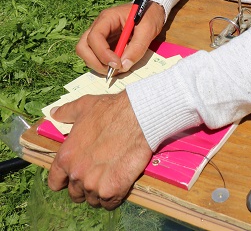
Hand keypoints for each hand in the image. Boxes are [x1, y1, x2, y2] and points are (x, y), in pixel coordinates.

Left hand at [48, 91, 151, 208]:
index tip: (73, 176)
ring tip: (110, 178)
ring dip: (99, 192)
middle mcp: (76, 174)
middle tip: (97, 174)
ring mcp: (93, 184)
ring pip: (92, 199)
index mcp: (66, 157)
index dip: (63, 180)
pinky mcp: (112, 190)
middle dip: (84, 186)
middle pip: (75, 193)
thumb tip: (54, 113)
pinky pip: (109, 204)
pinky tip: (119, 184)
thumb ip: (66, 113)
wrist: (137, 117)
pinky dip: (113, 197)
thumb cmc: (111, 110)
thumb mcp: (84, 106)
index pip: (55, 182)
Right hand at [76, 1, 165, 74]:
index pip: (94, 37)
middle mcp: (99, 26)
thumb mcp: (148, 29)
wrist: (152, 12)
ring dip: (98, 65)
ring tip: (117, 68)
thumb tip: (124, 66)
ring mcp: (100, 35)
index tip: (117, 64)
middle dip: (95, 62)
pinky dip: (103, 64)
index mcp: (108, 18)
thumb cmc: (149, 16)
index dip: (102, 53)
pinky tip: (117, 65)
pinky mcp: (104, 43)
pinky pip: (95, 56)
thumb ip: (137, 47)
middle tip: (113, 70)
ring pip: (86, 53)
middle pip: (83, 46)